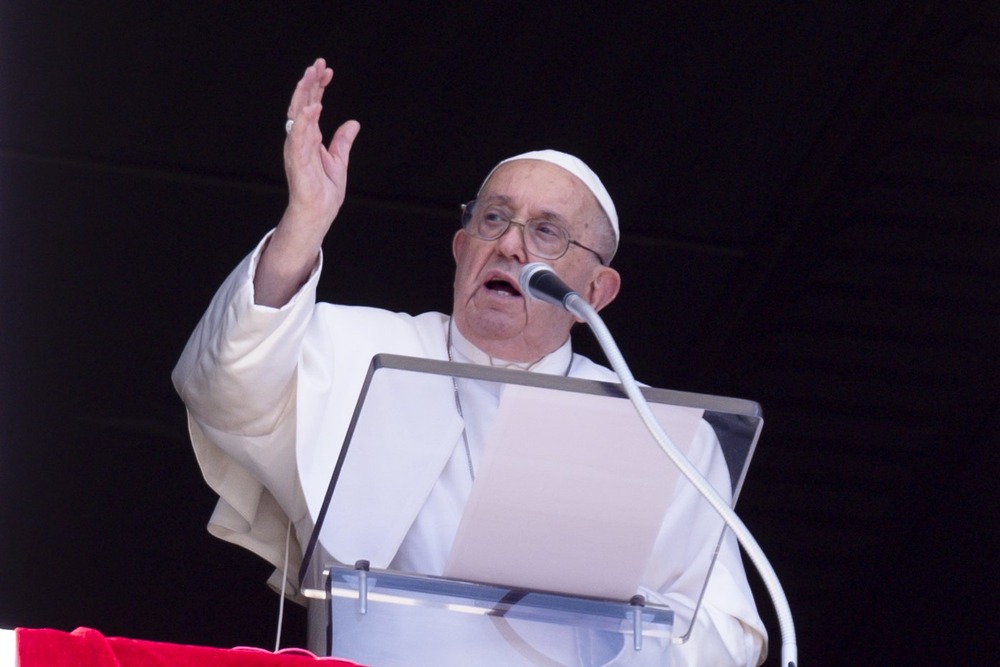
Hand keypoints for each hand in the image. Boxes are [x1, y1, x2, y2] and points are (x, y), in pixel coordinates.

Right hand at [255, 58, 360, 305]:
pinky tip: (314, 106)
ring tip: (312, 74)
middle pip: (302, 104)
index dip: (317, 86)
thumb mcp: (339, 161)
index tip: (327, 69)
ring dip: (304, 94)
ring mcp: (297, 148)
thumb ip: (343, 141)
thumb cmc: (324, 192)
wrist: (319, 215)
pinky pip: (299, 137)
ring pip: (297, 115)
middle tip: (318, 63)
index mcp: (309, 137)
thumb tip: (353, 123)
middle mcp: (300, 139)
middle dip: (309, 82)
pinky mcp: (297, 161)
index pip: (311, 105)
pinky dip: (305, 121)